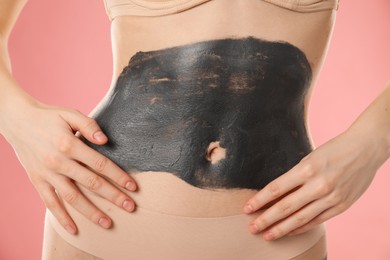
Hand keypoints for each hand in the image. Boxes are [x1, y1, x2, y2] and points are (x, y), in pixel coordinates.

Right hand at [2, 101, 137, 234]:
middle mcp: (58, 162)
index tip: (133, 187)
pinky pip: (50, 203)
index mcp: (69, 145)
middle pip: (91, 183)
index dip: (118, 176)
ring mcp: (47, 174)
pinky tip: (74, 229)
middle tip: (130, 207)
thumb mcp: (70, 114)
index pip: (100, 164)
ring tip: (108, 223)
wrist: (18, 121)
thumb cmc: (49, 117)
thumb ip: (89, 126)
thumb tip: (106, 140)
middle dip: (113, 196)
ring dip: (91, 212)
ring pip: (72, 198)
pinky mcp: (37, 181)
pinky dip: (61, 217)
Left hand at [242, 128, 388, 240]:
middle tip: (252, 228)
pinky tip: (289, 231)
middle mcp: (318, 185)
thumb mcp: (310, 158)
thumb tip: (275, 195)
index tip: (247, 208)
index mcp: (307, 168)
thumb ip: (295, 177)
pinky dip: (301, 228)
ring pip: (300, 218)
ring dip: (281, 229)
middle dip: (266, 219)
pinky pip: (317, 220)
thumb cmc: (333, 150)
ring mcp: (331, 197)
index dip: (260, 200)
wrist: (365, 149)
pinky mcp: (341, 206)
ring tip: (267, 235)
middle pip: (285, 207)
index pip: (276, 188)